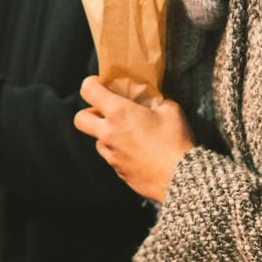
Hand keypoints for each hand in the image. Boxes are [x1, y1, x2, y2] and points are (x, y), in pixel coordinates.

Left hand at [74, 77, 195, 202]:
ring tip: (127, 133)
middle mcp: (109, 133)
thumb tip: (151, 101)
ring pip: (96, 140)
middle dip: (89, 112)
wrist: (181, 178)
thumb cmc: (176, 141)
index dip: (90, 83)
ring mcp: (111, 155)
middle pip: (80, 119)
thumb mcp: (171, 109)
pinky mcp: (118, 172)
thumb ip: (156, 101)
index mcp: (119, 112)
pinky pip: (111, 157)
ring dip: (106, 134)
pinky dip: (118, 151)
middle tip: (106, 111)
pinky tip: (137, 150)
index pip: (88, 91)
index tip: (99, 84)